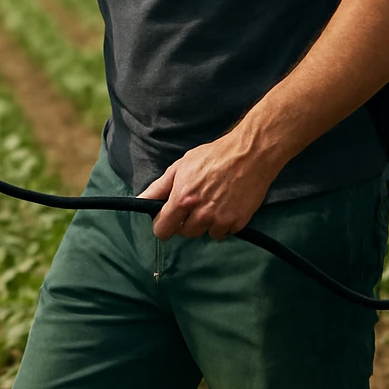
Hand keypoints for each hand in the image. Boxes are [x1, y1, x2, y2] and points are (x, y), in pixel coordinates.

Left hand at [138, 128, 281, 240]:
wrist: (250, 154)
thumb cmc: (213, 157)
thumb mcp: (180, 167)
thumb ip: (158, 188)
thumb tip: (139, 200)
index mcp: (182, 200)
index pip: (163, 229)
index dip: (163, 224)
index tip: (168, 217)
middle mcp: (201, 214)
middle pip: (184, 233)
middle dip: (186, 222)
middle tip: (194, 203)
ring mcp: (221, 220)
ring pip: (205, 234)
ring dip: (205, 224)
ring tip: (212, 202)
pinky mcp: (238, 223)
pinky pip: (224, 233)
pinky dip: (223, 224)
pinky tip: (226, 206)